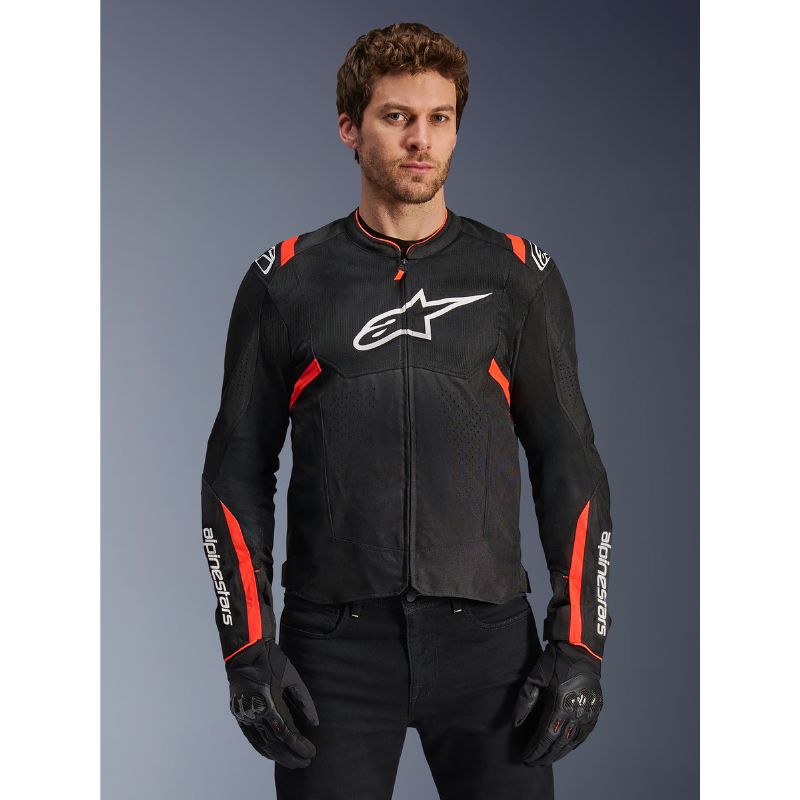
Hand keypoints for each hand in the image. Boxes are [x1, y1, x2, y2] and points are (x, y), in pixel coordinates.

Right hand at [226, 639, 318, 768]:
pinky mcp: (239, 715)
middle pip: (274, 743)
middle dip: (291, 756)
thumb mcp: (292, 677)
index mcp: (268, 703)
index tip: (311, 753)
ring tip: (293, 762)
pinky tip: (272, 754)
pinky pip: (251, 738)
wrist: (245, 653)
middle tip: (305, 762)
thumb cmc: (271, 662)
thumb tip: (315, 723)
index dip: (299, 746)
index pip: (286, 733)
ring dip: (279, 756)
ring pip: (262, 744)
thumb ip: (303, 701)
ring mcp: (244, 715)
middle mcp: (254, 713)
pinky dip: (262, 749)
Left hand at [513, 642, 602, 765]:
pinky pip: (584, 734)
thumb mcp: (534, 677)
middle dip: (545, 756)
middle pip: (559, 743)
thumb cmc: (553, 661)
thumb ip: (525, 701)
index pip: (545, 735)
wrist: (579, 649)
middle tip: (533, 763)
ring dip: (559, 754)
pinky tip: (564, 749)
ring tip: (546, 760)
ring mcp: (588, 712)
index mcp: (559, 702)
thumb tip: (516, 723)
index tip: (525, 756)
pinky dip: (573, 745)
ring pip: (572, 742)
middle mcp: (576, 711)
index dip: (535, 749)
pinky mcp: (595, 710)